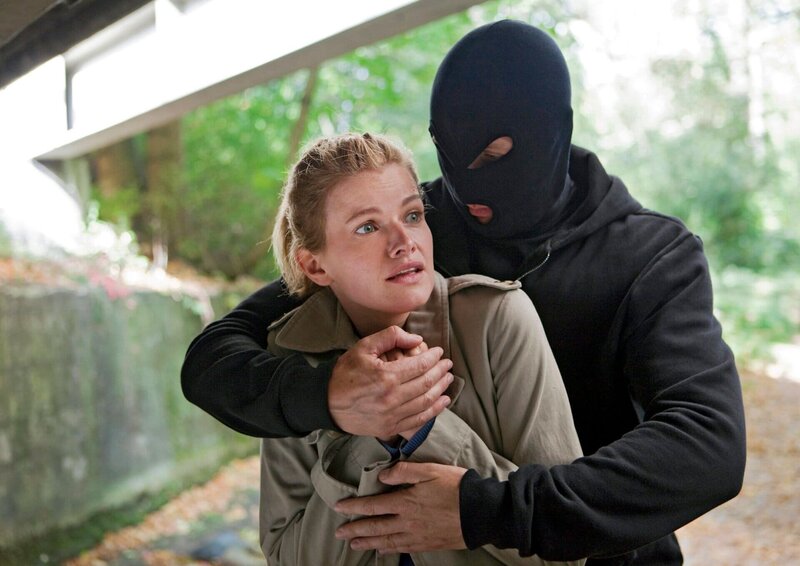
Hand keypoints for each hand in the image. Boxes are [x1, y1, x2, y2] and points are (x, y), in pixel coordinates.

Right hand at [328, 326, 452, 438]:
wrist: (327, 403)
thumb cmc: (345, 373)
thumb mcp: (363, 347)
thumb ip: (391, 337)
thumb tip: (416, 339)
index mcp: (386, 376)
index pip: (420, 365)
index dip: (433, 358)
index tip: (439, 352)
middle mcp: (392, 398)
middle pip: (426, 383)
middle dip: (440, 372)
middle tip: (447, 364)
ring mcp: (392, 415)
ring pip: (426, 402)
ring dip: (441, 389)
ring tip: (448, 379)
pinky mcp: (391, 427)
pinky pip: (419, 420)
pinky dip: (434, 410)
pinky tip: (443, 401)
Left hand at [334, 462, 467, 552]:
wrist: (481, 512)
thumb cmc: (456, 487)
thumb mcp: (430, 470)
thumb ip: (404, 471)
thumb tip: (382, 476)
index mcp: (406, 502)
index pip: (373, 506)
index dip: (354, 507)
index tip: (339, 507)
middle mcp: (408, 522)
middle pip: (375, 527)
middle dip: (355, 530)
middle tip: (339, 533)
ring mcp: (417, 535)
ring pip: (386, 541)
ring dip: (368, 542)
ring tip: (354, 544)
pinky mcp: (428, 544)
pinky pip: (402, 549)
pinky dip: (389, 550)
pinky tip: (382, 550)